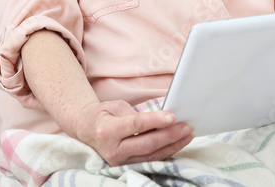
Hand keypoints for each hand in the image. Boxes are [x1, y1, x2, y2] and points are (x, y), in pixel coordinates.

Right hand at [74, 100, 192, 165]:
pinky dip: (166, 152)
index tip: (173, 116)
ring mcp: (119, 162)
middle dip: (170, 135)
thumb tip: (159, 119)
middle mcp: (112, 150)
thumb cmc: (102, 115)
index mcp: (107, 131)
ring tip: (188, 135)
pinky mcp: (126, 167)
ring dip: (173, 145)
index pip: (136, 125)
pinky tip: (177, 144)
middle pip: (147, 144)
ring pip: (152, 155)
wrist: (86, 131)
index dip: (155, 121)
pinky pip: (150, 160)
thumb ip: (134, 114)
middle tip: (187, 126)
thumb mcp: (114, 107)